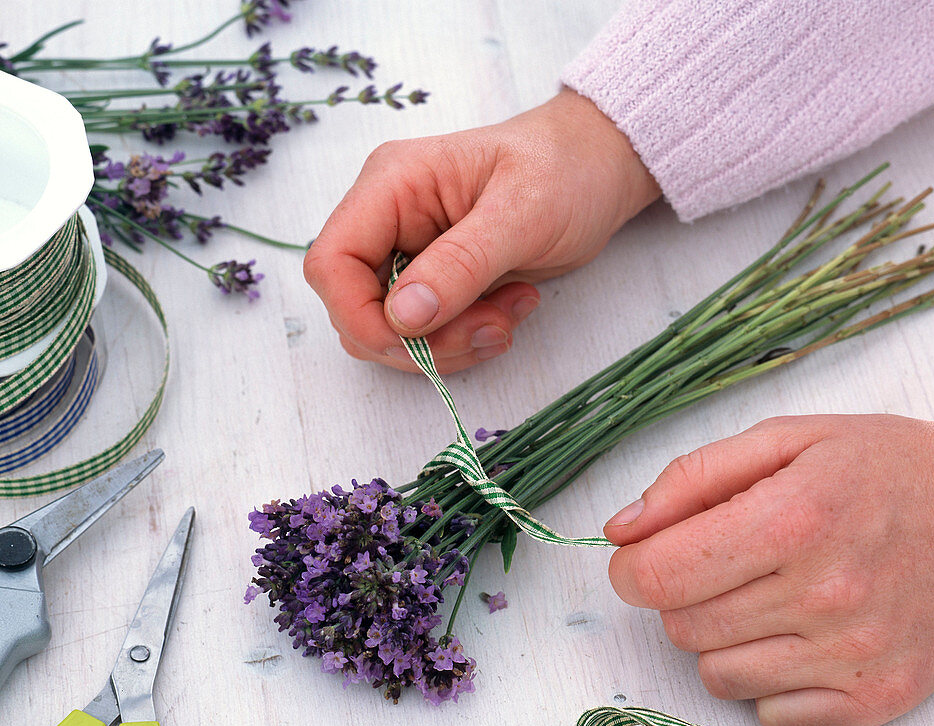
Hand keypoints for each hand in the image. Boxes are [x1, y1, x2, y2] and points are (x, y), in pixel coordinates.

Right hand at [303, 89, 659, 373]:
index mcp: (392, 185)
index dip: (360, 316)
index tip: (417, 340)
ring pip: (393, 333)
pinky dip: (466, 340)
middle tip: (490, 328)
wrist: (599, 170)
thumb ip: (461, 264)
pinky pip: (428, 335)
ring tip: (511, 314)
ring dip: (451, 345)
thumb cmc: (566, 171)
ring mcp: (410, 254)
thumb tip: (403, 316)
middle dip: (421, 341)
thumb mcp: (522, 214)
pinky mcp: (437, 283)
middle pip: (358, 310)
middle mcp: (388, 220)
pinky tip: (511, 311)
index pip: (331, 263)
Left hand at [604, 412, 933, 725]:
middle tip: (726, 564)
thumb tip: (620, 530)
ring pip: (716, 675)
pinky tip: (800, 637)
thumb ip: (693, 478)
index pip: (656, 577)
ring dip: (722, 637)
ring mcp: (852, 657)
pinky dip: (768, 680)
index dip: (633, 567)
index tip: (646, 556)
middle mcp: (823, 595)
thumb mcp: (790, 438)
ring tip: (768, 597)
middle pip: (680, 626)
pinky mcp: (876, 702)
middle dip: (681, 594)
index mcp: (793, 519)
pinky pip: (771, 715)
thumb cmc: (890, 467)